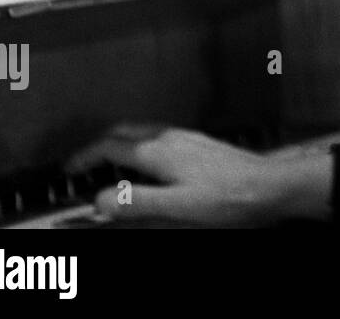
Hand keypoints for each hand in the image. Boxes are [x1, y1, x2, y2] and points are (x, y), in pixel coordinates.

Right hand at [67, 124, 328, 226]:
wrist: (270, 186)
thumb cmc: (228, 197)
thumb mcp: (176, 207)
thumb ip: (136, 202)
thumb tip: (101, 200)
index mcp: (158, 151)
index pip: (109, 147)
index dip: (85, 158)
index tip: (70, 170)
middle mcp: (171, 138)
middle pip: (124, 133)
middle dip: (99, 146)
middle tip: (84, 165)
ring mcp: (187, 139)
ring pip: (143, 134)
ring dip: (121, 146)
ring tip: (111, 166)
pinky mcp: (201, 145)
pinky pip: (160, 139)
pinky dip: (142, 149)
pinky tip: (150, 166)